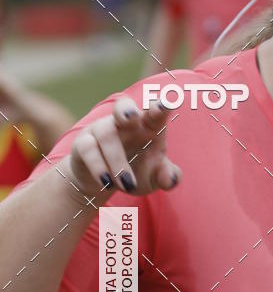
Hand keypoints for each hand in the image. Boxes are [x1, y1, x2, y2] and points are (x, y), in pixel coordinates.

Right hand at [65, 97, 180, 200]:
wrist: (105, 184)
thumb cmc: (136, 172)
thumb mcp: (155, 179)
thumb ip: (167, 177)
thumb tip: (170, 179)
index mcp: (147, 126)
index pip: (154, 112)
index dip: (159, 108)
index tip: (165, 106)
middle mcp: (123, 123)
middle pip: (123, 106)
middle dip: (127, 109)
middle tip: (132, 118)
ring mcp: (101, 130)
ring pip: (106, 134)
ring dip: (117, 160)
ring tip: (128, 185)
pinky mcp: (83, 143)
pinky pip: (87, 148)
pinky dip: (98, 166)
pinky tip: (107, 184)